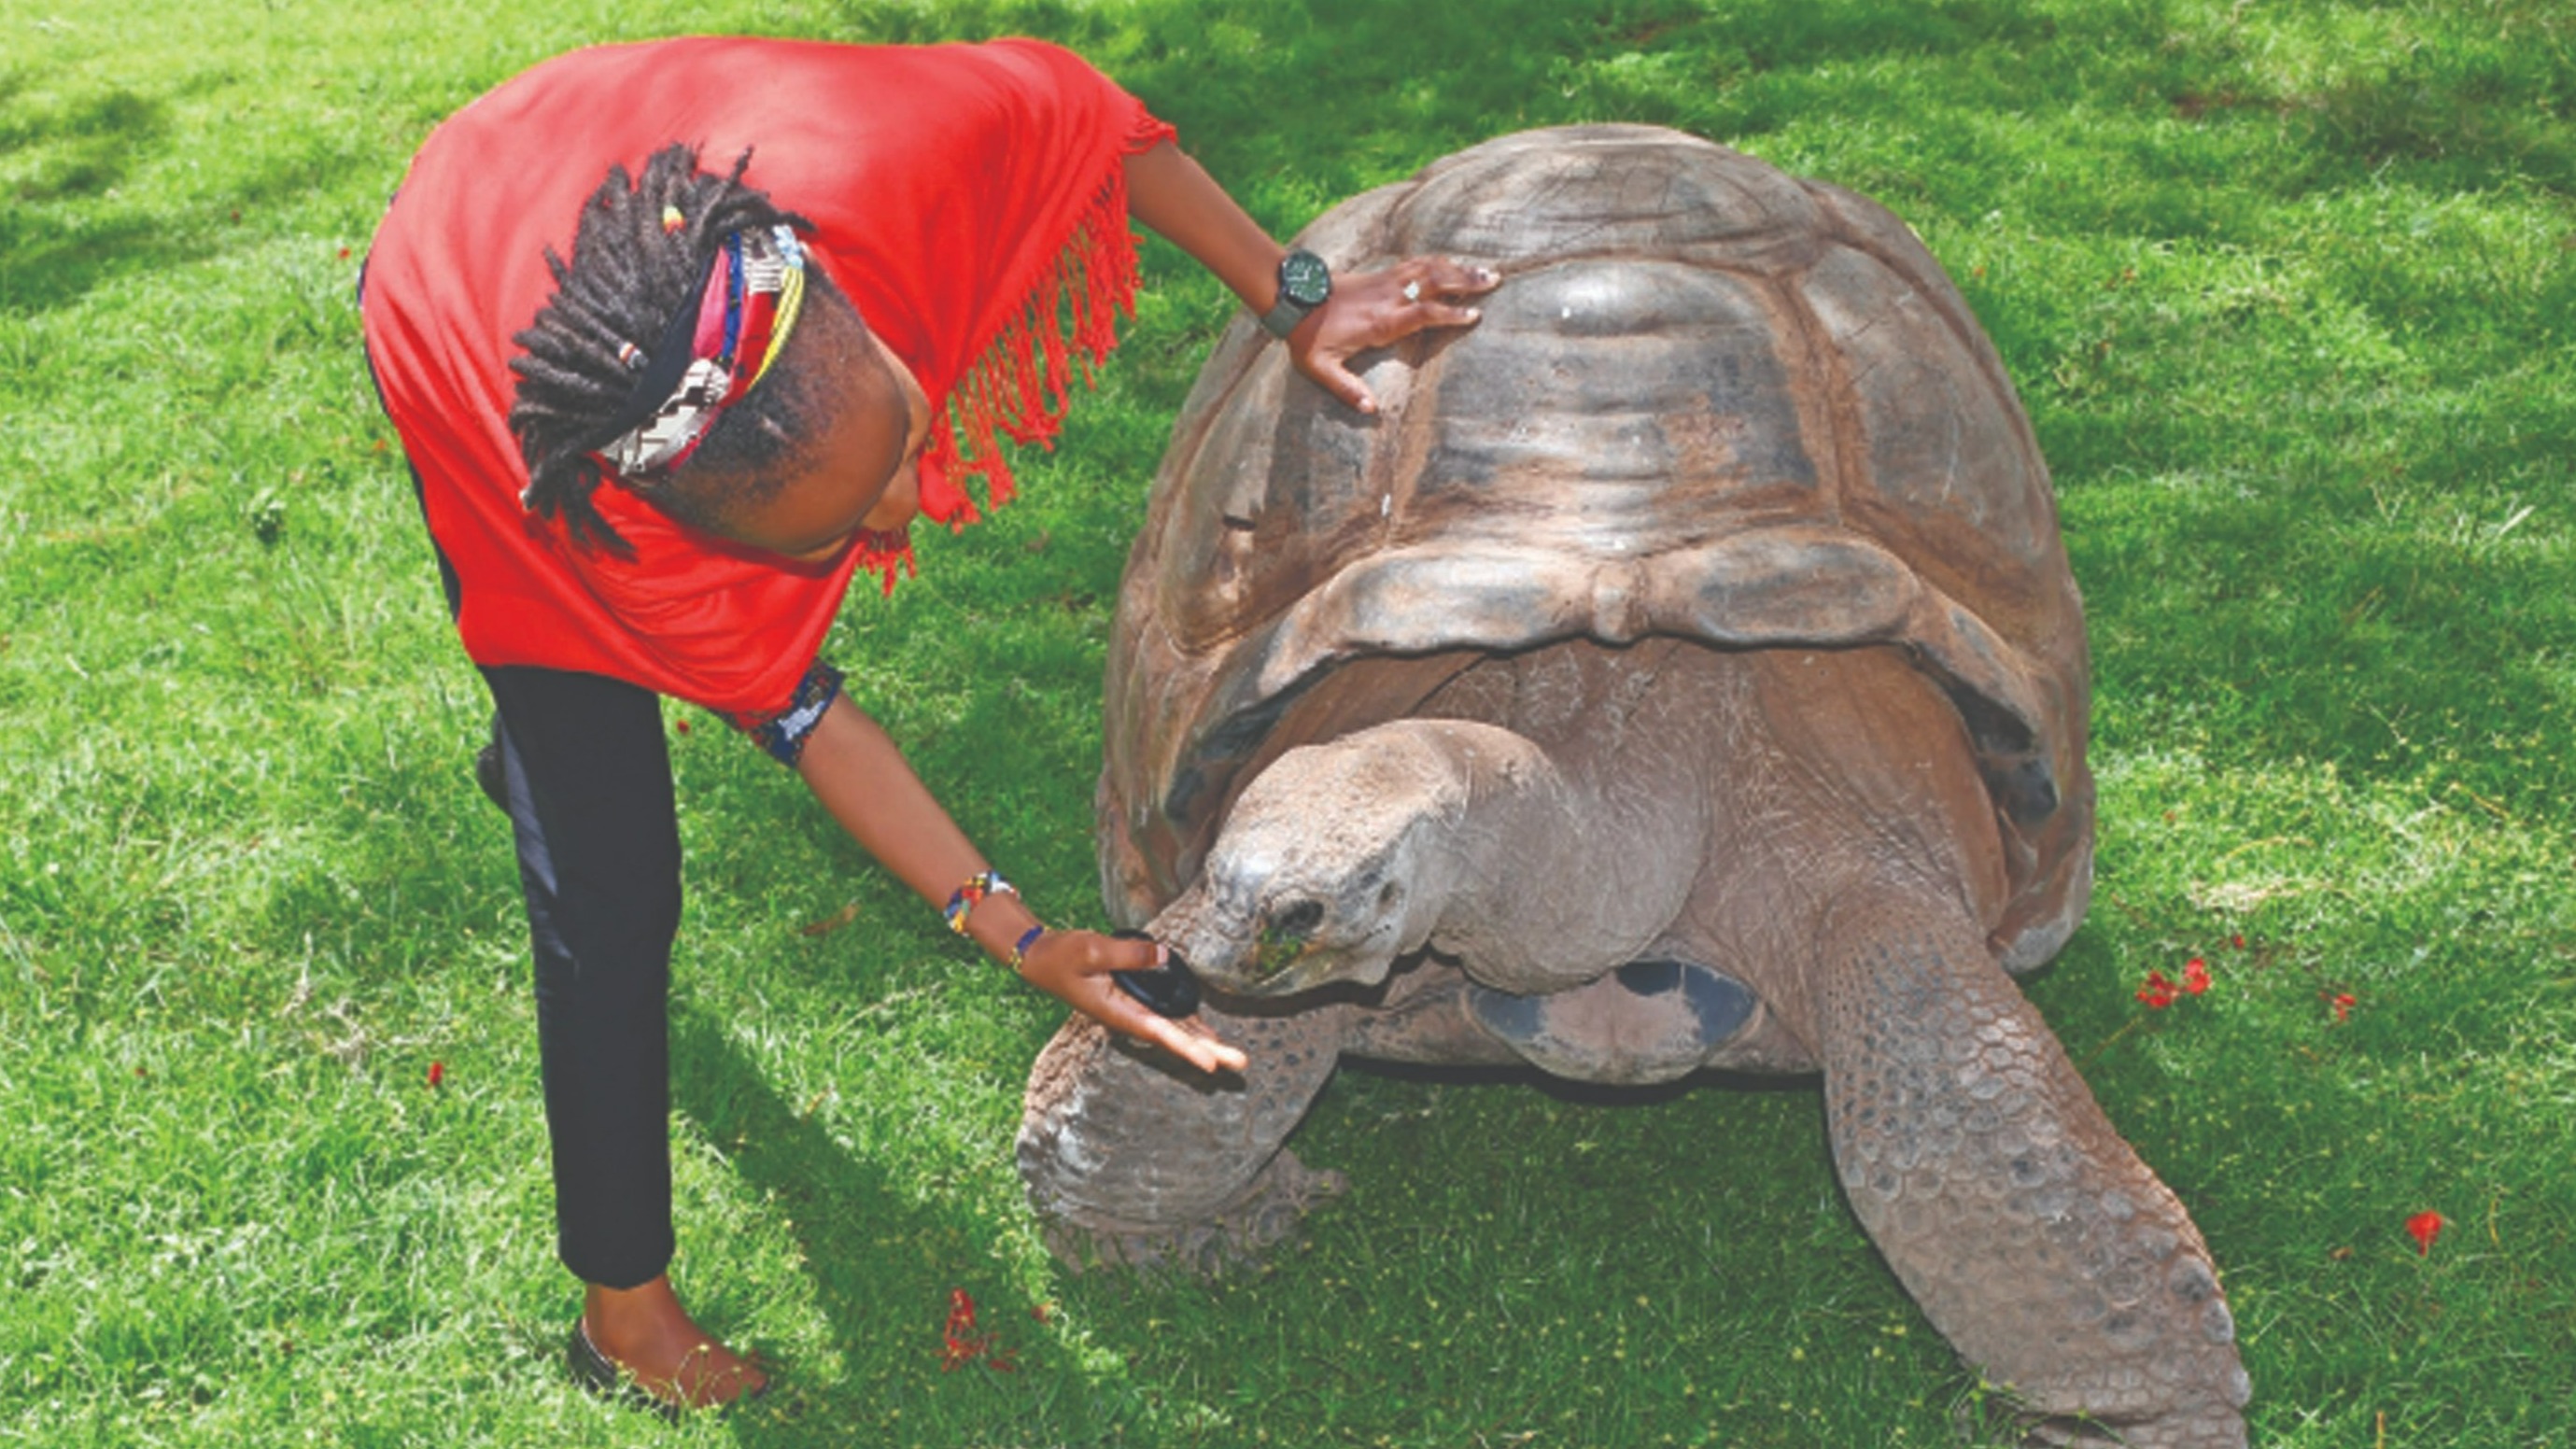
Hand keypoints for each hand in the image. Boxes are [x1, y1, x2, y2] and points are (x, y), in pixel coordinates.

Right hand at [1017, 928, 1248, 1076]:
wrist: (1045, 958)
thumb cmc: (1065, 956)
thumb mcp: (1094, 950)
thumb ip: (1130, 954)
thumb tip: (1163, 956)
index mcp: (1119, 1012)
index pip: (1160, 1033)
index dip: (1187, 1048)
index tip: (1210, 1064)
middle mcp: (1130, 1017)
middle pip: (1175, 1038)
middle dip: (1208, 1050)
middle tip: (1240, 1061)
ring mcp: (1133, 1011)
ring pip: (1175, 1030)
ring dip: (1204, 1043)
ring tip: (1234, 1055)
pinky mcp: (1135, 1002)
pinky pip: (1168, 1017)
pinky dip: (1189, 1026)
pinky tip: (1207, 1034)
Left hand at [1289, 256, 1500, 413]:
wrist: (1292, 298)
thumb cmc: (1307, 337)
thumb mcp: (1321, 368)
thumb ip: (1346, 388)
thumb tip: (1370, 410)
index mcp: (1381, 322)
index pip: (1424, 313)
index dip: (1450, 313)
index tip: (1474, 315)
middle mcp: (1388, 298)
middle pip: (1434, 282)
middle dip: (1466, 280)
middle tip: (1495, 280)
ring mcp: (1385, 283)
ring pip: (1428, 268)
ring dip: (1458, 267)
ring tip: (1486, 270)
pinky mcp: (1380, 275)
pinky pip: (1415, 264)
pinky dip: (1438, 261)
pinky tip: (1453, 263)